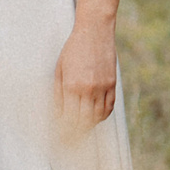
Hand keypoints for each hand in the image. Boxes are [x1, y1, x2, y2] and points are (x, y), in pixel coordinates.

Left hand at [54, 18, 116, 135]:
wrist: (94, 31)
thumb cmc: (74, 48)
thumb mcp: (60, 70)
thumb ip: (58, 93)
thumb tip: (57, 113)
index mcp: (71, 86)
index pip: (68, 118)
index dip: (64, 129)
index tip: (60, 135)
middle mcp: (88, 89)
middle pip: (83, 121)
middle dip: (75, 132)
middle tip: (70, 137)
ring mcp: (102, 87)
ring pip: (97, 117)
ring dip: (89, 125)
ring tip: (82, 127)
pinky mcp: (112, 84)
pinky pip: (109, 107)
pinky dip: (102, 116)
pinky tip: (95, 116)